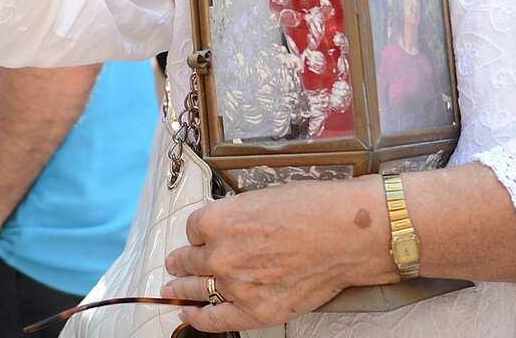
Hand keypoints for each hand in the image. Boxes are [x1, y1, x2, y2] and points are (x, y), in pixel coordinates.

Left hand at [162, 177, 394, 331]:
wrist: (345, 235)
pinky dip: (196, 317)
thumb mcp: (264, 196)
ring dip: (180, 288)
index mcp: (218, 219)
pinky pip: (213, 319)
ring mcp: (234, 285)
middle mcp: (219, 253)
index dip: (199, 230)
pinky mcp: (253, 311)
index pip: (192, 227)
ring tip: (171, 288)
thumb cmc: (313, 208)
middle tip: (175, 262)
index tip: (201, 234)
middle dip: (180, 260)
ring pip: (194, 289)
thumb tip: (228, 226)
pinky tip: (187, 313)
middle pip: (187, 259)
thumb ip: (238, 215)